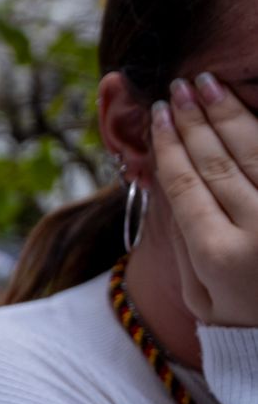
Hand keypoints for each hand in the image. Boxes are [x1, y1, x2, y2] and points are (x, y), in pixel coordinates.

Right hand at [151, 72, 257, 328]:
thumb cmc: (241, 318)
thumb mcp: (197, 292)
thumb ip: (182, 238)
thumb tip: (166, 178)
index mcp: (218, 254)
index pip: (186, 183)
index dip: (169, 143)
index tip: (157, 112)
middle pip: (219, 161)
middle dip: (195, 119)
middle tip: (179, 87)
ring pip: (256, 152)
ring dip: (229, 114)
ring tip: (209, 85)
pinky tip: (251, 106)